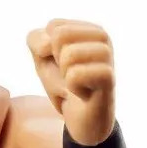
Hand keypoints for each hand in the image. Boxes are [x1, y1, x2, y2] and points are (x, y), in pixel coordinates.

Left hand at [27, 19, 116, 145]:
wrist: (81, 121)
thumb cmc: (63, 87)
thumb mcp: (42, 59)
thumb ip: (36, 39)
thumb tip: (47, 44)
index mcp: (88, 28)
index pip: (53, 26)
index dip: (48, 51)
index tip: (61, 66)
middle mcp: (102, 36)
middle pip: (60, 36)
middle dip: (56, 63)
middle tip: (69, 77)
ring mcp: (108, 55)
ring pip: (69, 54)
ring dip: (65, 76)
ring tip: (77, 86)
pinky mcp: (109, 77)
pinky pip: (75, 75)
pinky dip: (72, 88)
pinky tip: (84, 94)